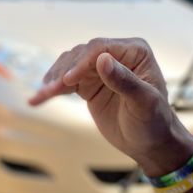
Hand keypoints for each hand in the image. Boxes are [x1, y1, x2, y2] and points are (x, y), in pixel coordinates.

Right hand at [28, 37, 192, 175]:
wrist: (150, 143)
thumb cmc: (154, 122)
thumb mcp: (143, 103)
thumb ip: (124, 81)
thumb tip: (103, 59)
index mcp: (135, 52)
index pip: (100, 48)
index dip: (81, 63)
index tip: (67, 80)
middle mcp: (117, 55)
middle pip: (80, 55)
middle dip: (63, 72)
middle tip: (49, 91)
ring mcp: (101, 69)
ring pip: (69, 66)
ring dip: (54, 80)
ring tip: (41, 95)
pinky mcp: (89, 84)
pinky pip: (66, 83)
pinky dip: (51, 90)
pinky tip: (37, 99)